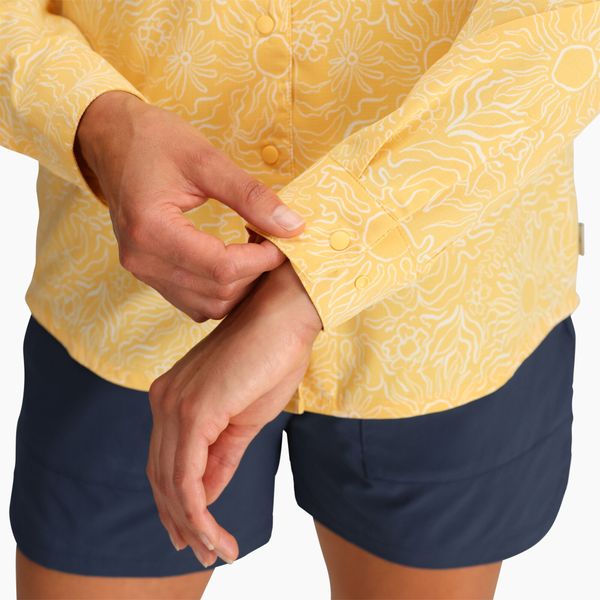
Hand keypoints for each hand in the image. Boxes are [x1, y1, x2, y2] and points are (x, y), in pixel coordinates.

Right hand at [74, 90, 305, 321]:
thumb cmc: (153, 140)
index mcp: (151, 229)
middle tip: (270, 241)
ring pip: (208, 304)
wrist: (111, 139)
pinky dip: (221, 289)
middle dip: (254, 272)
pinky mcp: (148, 273)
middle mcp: (142, 260)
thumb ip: (250, 195)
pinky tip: (232, 261)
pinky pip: (193, 301)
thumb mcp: (206, 159)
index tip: (283, 240)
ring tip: (253, 250)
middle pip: (218, 291)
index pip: (221, 267)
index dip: (262, 260)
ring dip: (240, 285)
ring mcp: (142, 271)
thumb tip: (293, 226)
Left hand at [145, 259, 321, 566]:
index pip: (164, 462)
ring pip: (171, 483)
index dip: (176, 504)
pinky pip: (187, 477)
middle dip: (179, 521)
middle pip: (161, 477)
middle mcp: (163, 401)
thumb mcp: (245, 419)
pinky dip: (199, 514)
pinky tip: (216, 536)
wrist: (284, 317)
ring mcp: (174, 405)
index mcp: (172, 399)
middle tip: (203, 554)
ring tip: (218, 552)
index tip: (197, 535)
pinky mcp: (193, 411)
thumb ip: (220, 457)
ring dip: (193, 525)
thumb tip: (205, 496)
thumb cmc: (270, 359)